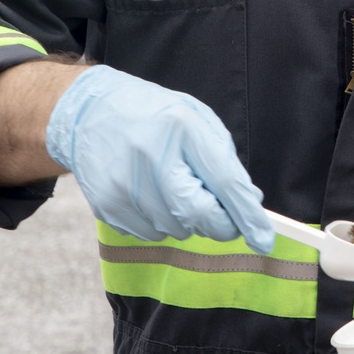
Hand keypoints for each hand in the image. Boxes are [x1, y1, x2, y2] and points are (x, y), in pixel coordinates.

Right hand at [45, 65, 273, 251]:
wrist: (88, 113)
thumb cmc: (152, 114)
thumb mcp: (195, 118)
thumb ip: (224, 160)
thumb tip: (247, 203)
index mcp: (182, 128)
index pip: (225, 182)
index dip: (248, 216)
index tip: (265, 240)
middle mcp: (151, 158)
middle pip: (201, 215)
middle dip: (222, 224)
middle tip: (223, 214)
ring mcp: (125, 186)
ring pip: (178, 230)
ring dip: (187, 219)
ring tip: (172, 186)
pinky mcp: (107, 207)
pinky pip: (151, 235)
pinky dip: (161, 222)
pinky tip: (150, 194)